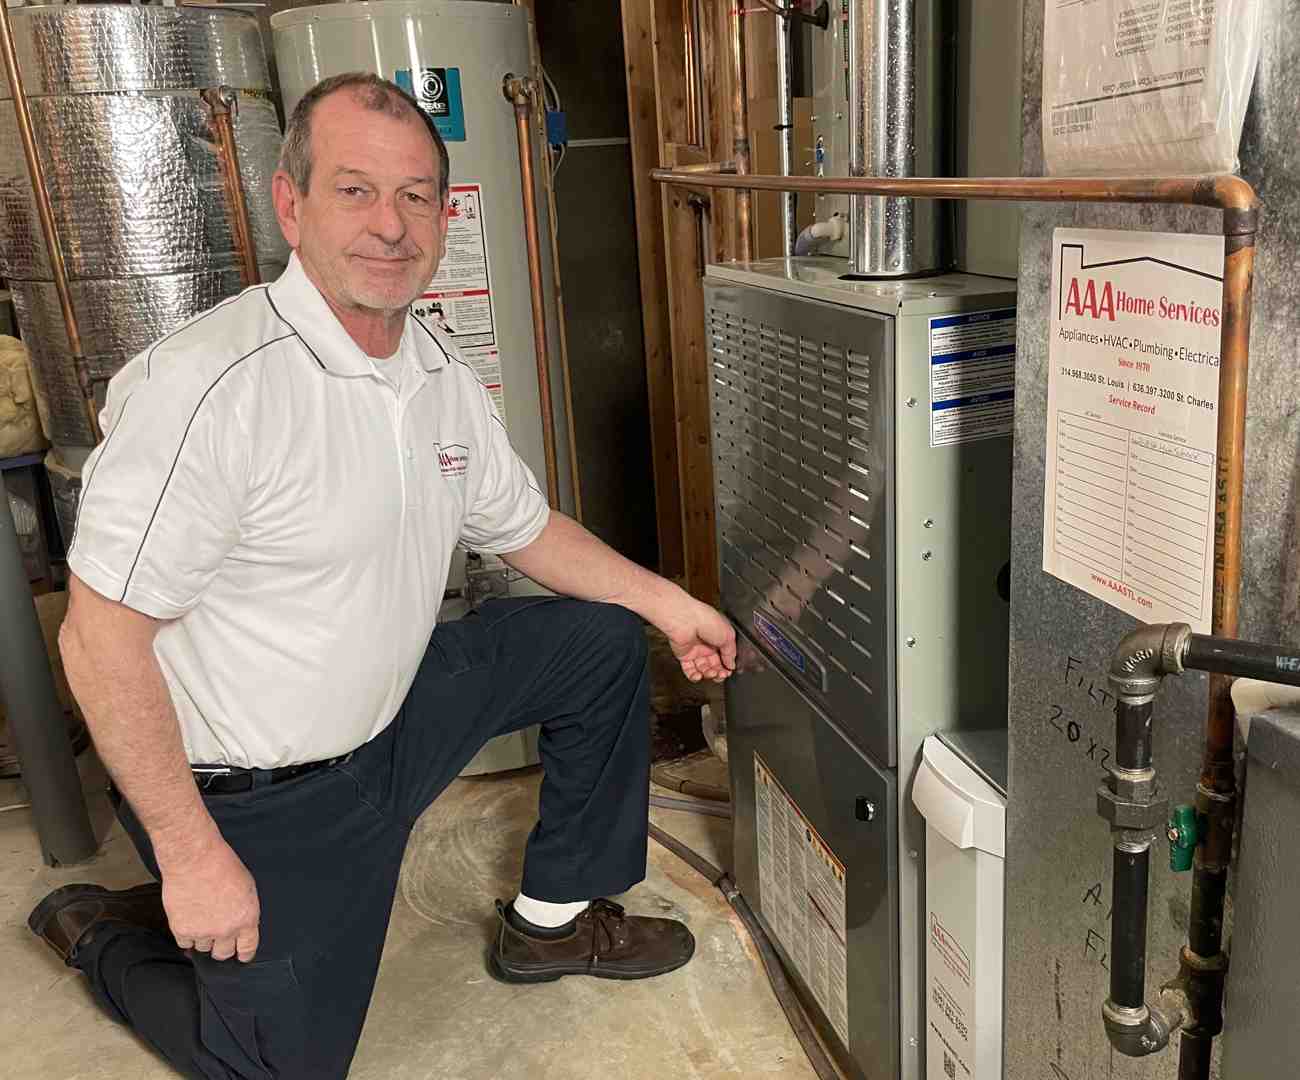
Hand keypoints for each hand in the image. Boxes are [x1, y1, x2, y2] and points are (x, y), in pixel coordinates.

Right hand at [160, 835, 260, 961]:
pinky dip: (186, 935)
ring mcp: (203, 932)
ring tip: (201, 919)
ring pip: (203, 948)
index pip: (247, 948)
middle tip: (218, 936)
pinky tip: (189, 921)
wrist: (195, 859)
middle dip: (222, 947)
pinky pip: (185, 943)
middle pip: (223, 953)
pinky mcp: (182, 929)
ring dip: (203, 938)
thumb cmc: (222, 865)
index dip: (243, 953)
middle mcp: (226, 929)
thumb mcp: (247, 887)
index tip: (241, 955)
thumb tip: (242, 924)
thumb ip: (245, 910)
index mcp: (246, 918)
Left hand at [663, 598, 736, 682]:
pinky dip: (694, 676)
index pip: (725, 656)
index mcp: (719, 637)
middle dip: (719, 672)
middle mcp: (707, 643)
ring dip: (708, 674)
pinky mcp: (684, 655)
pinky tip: (699, 676)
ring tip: (711, 673)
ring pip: (704, 669)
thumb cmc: (706, 620)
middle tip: (722, 674)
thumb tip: (732, 664)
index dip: (728, 665)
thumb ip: (731, 653)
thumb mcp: (728, 636)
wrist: (685, 620)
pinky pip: (689, 670)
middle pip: (715, 664)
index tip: (729, 671)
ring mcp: (695, 650)